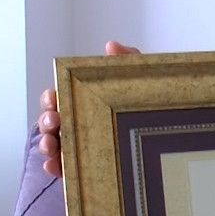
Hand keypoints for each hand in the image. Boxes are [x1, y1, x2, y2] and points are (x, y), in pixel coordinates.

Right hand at [37, 40, 140, 176]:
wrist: (168, 137)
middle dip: (46, 121)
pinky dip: (55, 168)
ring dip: (46, 144)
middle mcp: (78, 125)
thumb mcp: (139, 83)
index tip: (53, 98)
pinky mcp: (87, 169)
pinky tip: (53, 166)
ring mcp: (80, 148)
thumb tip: (111, 45)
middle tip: (54, 121)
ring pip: (54, 147)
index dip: (50, 99)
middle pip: (51, 123)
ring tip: (52, 145)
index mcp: (83, 103)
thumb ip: (127, 62)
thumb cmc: (145, 106)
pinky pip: (65, 170)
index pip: (58, 99)